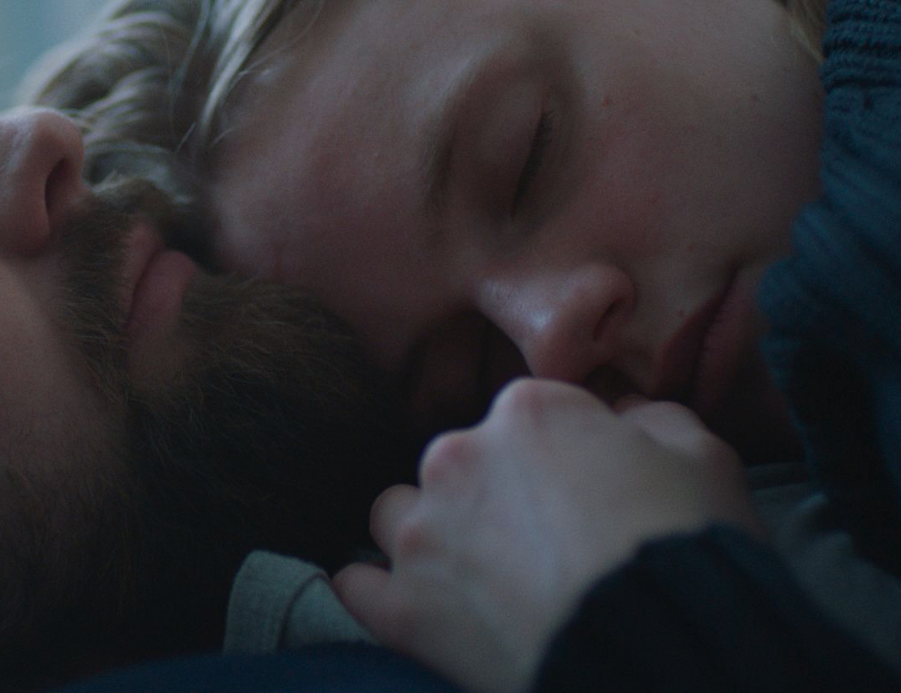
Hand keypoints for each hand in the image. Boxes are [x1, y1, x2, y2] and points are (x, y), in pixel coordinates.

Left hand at [333, 379, 761, 692]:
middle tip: (542, 550)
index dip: (563, 459)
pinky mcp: (404, 608)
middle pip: (460, 464)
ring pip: (397, 515)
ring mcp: (424, 533)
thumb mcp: (707, 461)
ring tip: (474, 579)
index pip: (531, 418)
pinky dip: (379, 594)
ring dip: (427, 536)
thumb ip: (657, 421)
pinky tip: (407, 605)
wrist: (662, 652)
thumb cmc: (690, 552)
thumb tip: (628, 416)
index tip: (585, 498)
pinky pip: (358, 587)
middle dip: (491, 497)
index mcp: (529, 412)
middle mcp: (459, 457)